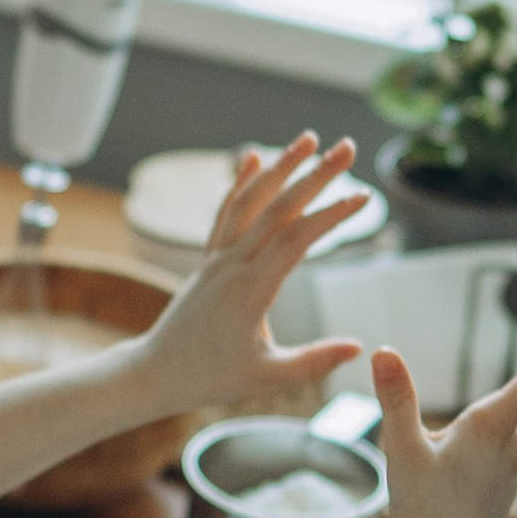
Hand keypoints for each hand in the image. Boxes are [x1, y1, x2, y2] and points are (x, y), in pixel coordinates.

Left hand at [138, 135, 369, 412]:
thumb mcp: (266, 378)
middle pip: (278, 208)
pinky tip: (254, 157)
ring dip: (280, 167)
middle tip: (347, 147)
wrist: (153, 372)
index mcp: (250, 291)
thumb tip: (358, 347)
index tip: (363, 197)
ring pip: (250, 201)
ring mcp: (217, 258)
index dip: (330, 216)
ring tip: (309, 139)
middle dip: (315, 175)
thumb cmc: (209, 378)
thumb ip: (313, 363)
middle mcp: (231, 265)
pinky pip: (226, 213)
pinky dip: (242, 183)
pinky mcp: (207, 260)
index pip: (296, 240)